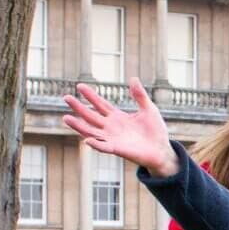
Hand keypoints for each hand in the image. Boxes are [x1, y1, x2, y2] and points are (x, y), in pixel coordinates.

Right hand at [62, 78, 178, 177]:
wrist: (162, 151)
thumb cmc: (156, 132)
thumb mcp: (149, 110)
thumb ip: (140, 95)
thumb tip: (133, 78)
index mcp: (117, 117)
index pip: (100, 104)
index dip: (90, 95)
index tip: (80, 86)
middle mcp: (111, 127)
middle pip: (91, 116)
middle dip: (78, 107)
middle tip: (66, 97)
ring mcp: (113, 139)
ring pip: (91, 131)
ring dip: (79, 126)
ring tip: (66, 118)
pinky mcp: (118, 150)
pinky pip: (104, 147)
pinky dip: (96, 144)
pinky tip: (87, 140)